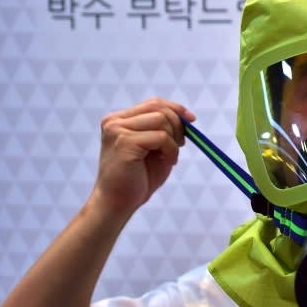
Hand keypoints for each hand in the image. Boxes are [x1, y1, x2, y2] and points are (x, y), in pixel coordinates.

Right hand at [89, 98, 195, 216]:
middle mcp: (114, 122)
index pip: (152, 103)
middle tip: (180, 145)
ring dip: (174, 140)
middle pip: (158, 108)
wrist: (117, 203)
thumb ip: (165, 131)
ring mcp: (117, 131)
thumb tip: (187, 118)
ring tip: (170, 157)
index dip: (175, 108)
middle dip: (177, 125)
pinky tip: (168, 162)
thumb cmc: (137, 179)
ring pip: (161, 120)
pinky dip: (171, 149)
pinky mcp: (125, 143)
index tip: (191, 119)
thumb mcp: (154, 149)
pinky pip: (161, 137)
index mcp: (119, 120)